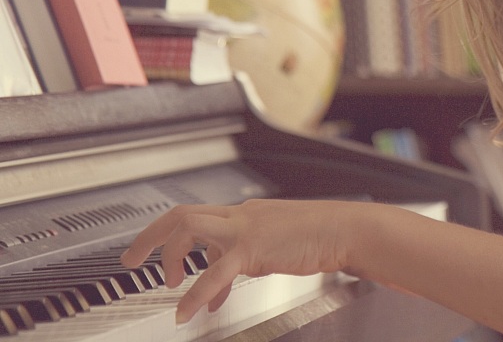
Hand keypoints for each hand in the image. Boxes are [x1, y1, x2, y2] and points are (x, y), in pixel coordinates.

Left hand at [120, 199, 351, 323]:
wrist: (346, 230)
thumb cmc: (318, 238)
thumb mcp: (273, 249)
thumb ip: (243, 263)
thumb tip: (218, 288)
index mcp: (243, 215)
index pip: (195, 217)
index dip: (168, 236)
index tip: (154, 255)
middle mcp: (239, 216)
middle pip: (180, 214)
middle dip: (149, 237)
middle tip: (132, 260)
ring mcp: (245, 228)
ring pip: (188, 227)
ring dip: (168, 256)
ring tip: (166, 285)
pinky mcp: (254, 247)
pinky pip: (214, 271)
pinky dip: (194, 293)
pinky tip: (187, 312)